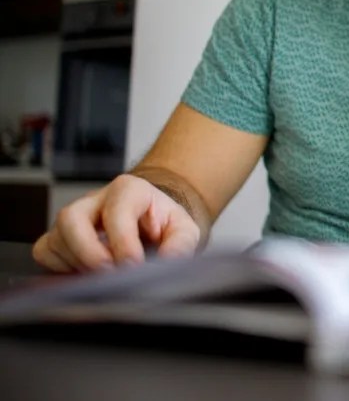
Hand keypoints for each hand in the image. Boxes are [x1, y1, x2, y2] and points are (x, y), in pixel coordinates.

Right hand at [32, 174, 201, 272]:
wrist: (149, 223)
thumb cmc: (164, 225)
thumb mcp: (183, 230)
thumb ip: (180, 244)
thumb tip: (169, 261)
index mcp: (129, 190)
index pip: (117, 210)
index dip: (123, 241)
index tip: (133, 266)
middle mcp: (95, 199)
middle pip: (72, 218)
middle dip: (88, 252)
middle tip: (109, 275)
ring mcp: (73, 217)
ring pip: (56, 238)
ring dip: (78, 264)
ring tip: (104, 277)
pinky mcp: (58, 236)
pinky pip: (45, 253)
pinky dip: (61, 269)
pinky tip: (86, 274)